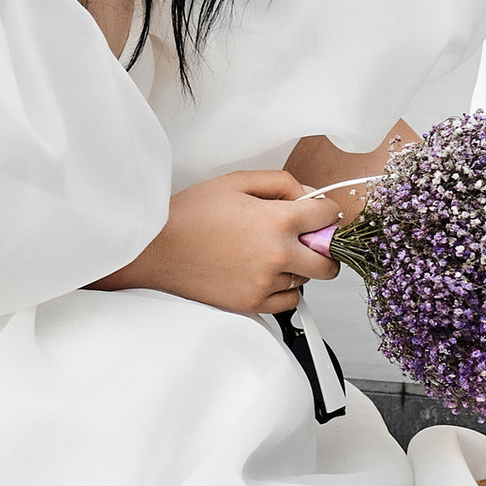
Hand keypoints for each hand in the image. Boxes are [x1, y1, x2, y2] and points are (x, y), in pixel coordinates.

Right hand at [97, 170, 342, 316]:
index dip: (325, 212)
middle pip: (328, 260)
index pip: (329, 216)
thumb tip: (309, 197)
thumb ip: (281, 183)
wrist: (156, 248)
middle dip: (323, 247)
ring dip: (298, 267)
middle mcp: (277, 254)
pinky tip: (266, 275)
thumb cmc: (190, 214)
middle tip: (307, 241)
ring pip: (307, 279)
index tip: (318, 215)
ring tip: (269, 254)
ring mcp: (266, 283)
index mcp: (278, 219)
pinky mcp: (252, 304)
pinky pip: (290, 302)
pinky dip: (285, 290)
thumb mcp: (237, 181)